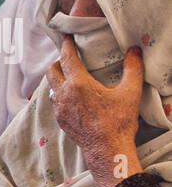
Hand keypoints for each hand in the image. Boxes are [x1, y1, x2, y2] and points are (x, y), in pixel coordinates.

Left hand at [48, 37, 144, 186]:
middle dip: (58, 61)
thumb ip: (133, 68)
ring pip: (52, 87)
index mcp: (78, 84)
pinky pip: (55, 102)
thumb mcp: (130, 92)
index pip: (66, 58)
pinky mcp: (60, 120)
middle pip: (51, 71)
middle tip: (69, 57)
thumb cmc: (118, 121)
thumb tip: (134, 51)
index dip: (66, 45)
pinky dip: (61, 94)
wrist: (107, 148)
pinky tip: (72, 96)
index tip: (67, 38)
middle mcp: (64, 94)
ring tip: (71, 76)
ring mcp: (60, 108)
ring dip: (58, 78)